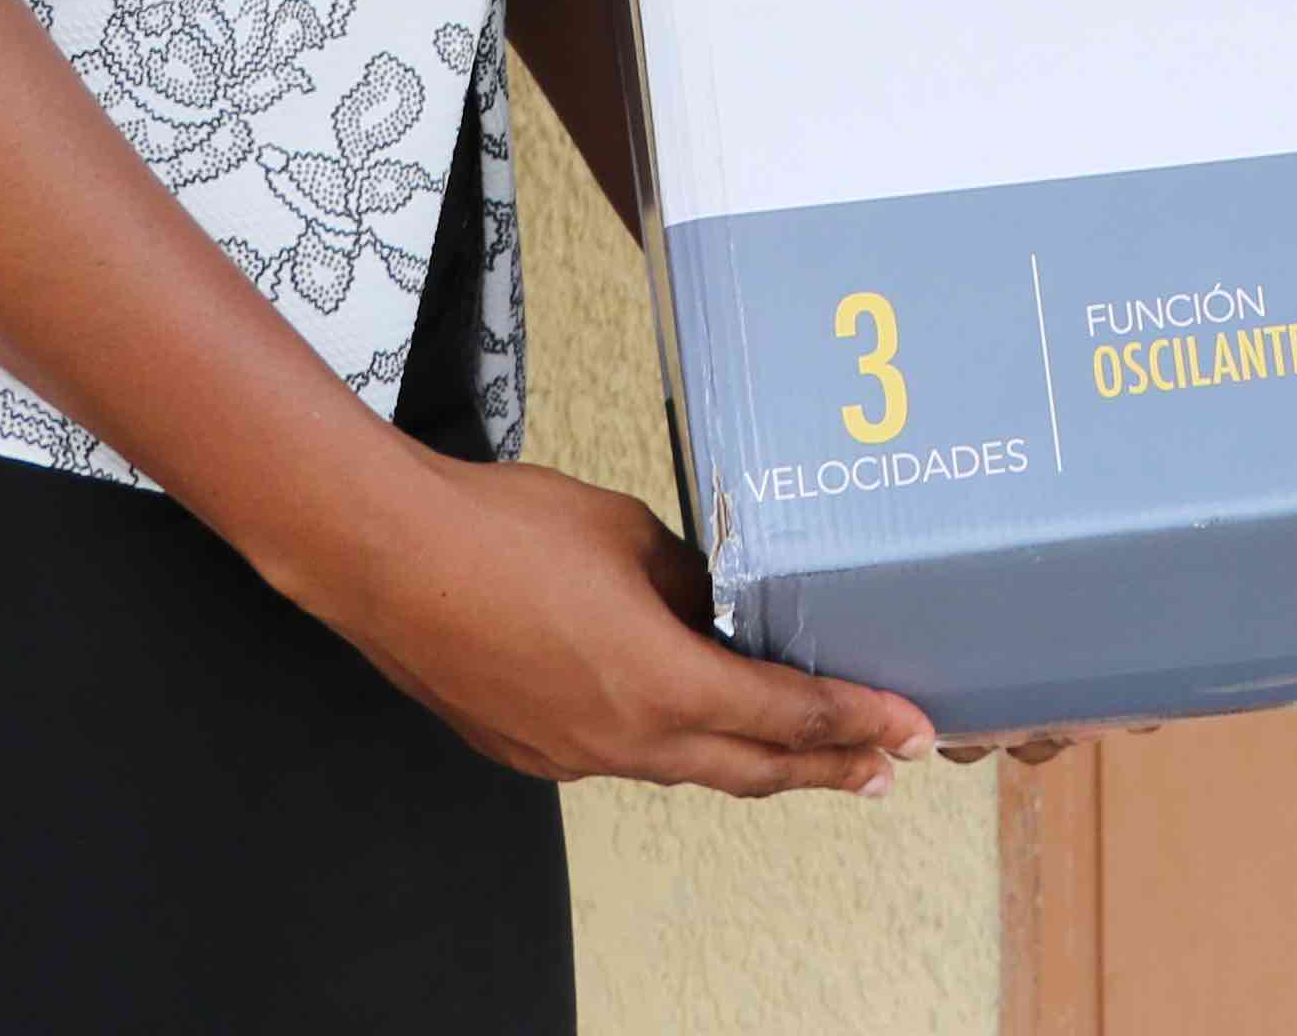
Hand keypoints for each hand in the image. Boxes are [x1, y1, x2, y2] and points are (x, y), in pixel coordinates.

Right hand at [315, 454, 932, 799]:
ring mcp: (571, 754)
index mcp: (661, 683)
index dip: (856, 722)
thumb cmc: (502, 529)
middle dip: (826, 768)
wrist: (386, 556)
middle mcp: (623, 738)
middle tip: (883, 769)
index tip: (910, 731)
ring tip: (803, 758)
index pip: (786, 714)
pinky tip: (683, 721)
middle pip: (751, 767)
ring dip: (750, 761)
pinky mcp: (528, 748)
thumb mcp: (628, 531)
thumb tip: (715, 603)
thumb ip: (689, 580)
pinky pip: (621, 755)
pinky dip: (672, 744)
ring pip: (686, 766)